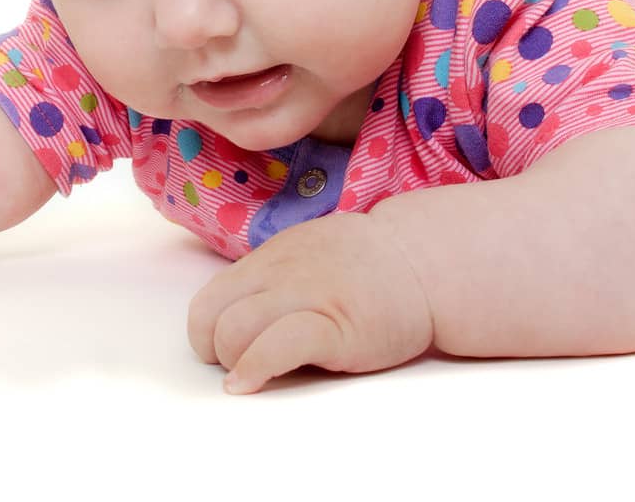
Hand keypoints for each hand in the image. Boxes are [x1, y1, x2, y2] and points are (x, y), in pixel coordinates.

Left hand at [186, 210, 434, 393]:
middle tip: (237, 364)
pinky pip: (275, 347)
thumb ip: (275, 273)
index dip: (207, 330)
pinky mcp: (334, 327)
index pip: (211, 296)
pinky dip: (254, 369)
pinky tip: (252, 384)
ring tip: (252, 374)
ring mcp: (306, 298)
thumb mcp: (311, 250)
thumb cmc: (373, 265)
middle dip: (214, 350)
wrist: (426, 261)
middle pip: (211, 315)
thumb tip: (242, 305)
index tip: (223, 348)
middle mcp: (280, 274)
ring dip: (233, 362)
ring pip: (234, 331)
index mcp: (272, 258)